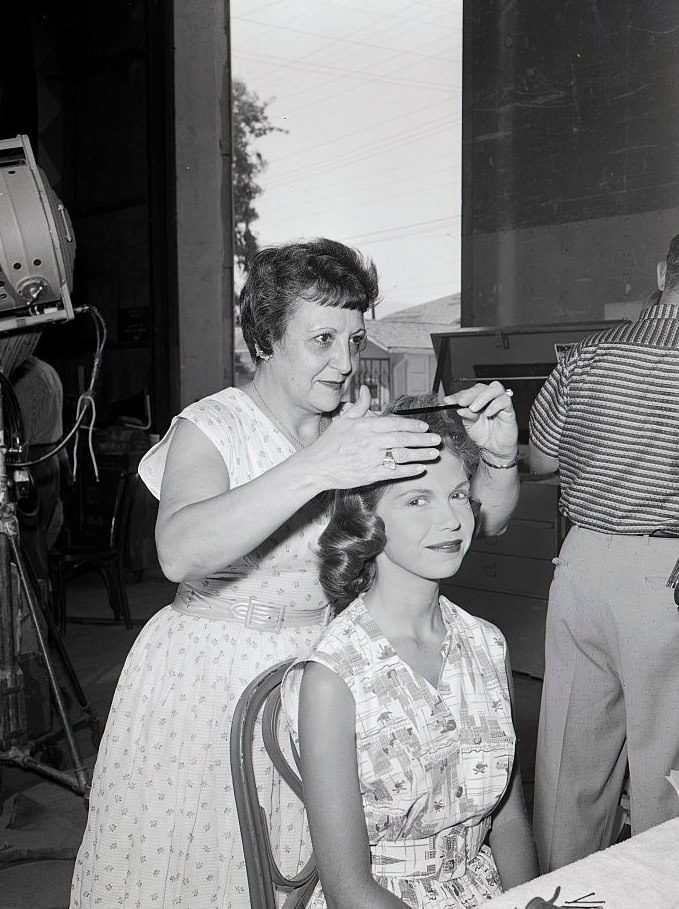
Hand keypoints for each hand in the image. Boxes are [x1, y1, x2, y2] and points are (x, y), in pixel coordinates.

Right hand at [307, 385, 441, 489]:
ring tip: (433, 454)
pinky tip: (420, 469)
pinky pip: (394, 472)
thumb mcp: (343, 420)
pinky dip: (408, 470)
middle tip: (436, 439)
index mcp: (365, 427)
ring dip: (420, 455)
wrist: (316, 467)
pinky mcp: (370, 474)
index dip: (411, 425)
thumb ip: (358, 406)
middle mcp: (370, 442)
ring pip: (401, 456)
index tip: (424, 427)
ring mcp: (371, 459)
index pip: (394, 423)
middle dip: (422, 439)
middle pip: (402, 439)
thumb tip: (365, 390)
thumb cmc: (328, 444)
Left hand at [444, 381, 517, 458]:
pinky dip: (495, 405)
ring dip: (482, 397)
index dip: (458, 395)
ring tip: (474, 409)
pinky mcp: (509, 410)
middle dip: (469, 394)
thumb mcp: (470, 425)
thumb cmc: (483, 435)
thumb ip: (466, 415)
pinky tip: (487, 413)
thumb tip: (459, 408)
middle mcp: (489, 399)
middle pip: (481, 387)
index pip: (468, 392)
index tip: (448, 401)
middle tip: (461, 402)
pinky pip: (505, 401)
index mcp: (477, 400)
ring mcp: (500, 403)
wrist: (494, 449)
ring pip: (495, 388)